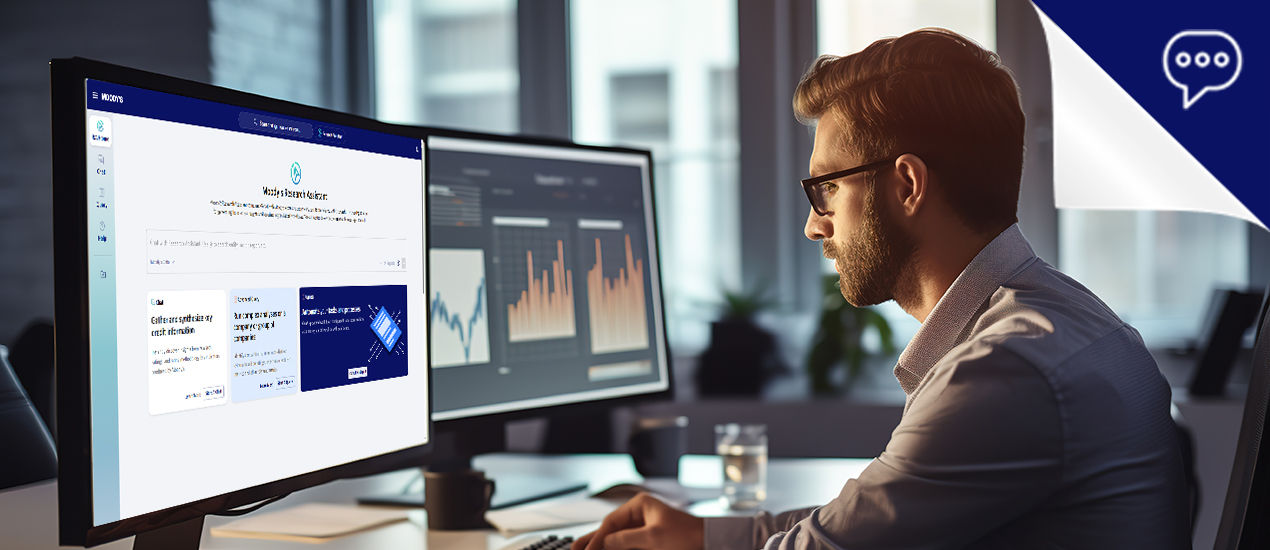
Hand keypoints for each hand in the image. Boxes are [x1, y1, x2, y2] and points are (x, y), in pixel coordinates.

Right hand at [573, 492, 703, 549]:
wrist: (710, 542)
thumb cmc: (687, 536)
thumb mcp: (653, 538)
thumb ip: (625, 540)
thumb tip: (604, 542)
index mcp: (641, 505)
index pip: (611, 523)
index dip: (597, 538)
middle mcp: (641, 514)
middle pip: (611, 529)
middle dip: (594, 540)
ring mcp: (645, 527)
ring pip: (617, 538)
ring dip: (603, 546)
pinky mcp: (651, 539)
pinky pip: (627, 544)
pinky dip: (617, 548)